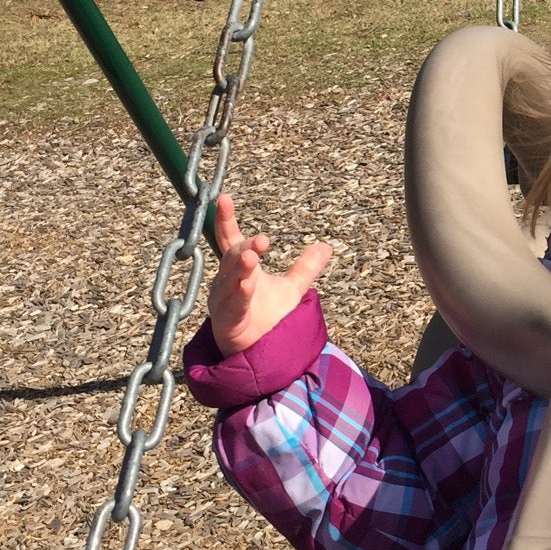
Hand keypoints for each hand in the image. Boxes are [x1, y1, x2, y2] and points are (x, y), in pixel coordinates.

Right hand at [207, 193, 333, 357]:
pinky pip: (231, 306)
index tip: (223, 197)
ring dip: (240, 267)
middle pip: (233, 257)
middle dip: (245, 247)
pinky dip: (238, 294)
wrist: (260, 352)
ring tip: (252, 255)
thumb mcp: (292, 288)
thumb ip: (306, 267)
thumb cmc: (268, 317)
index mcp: (240, 268)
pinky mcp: (227, 322)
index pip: (231, 238)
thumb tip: (326, 245)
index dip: (226, 219)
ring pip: (229, 279)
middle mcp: (228, 281)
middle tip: (262, 240)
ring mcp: (224, 301)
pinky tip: (245, 285)